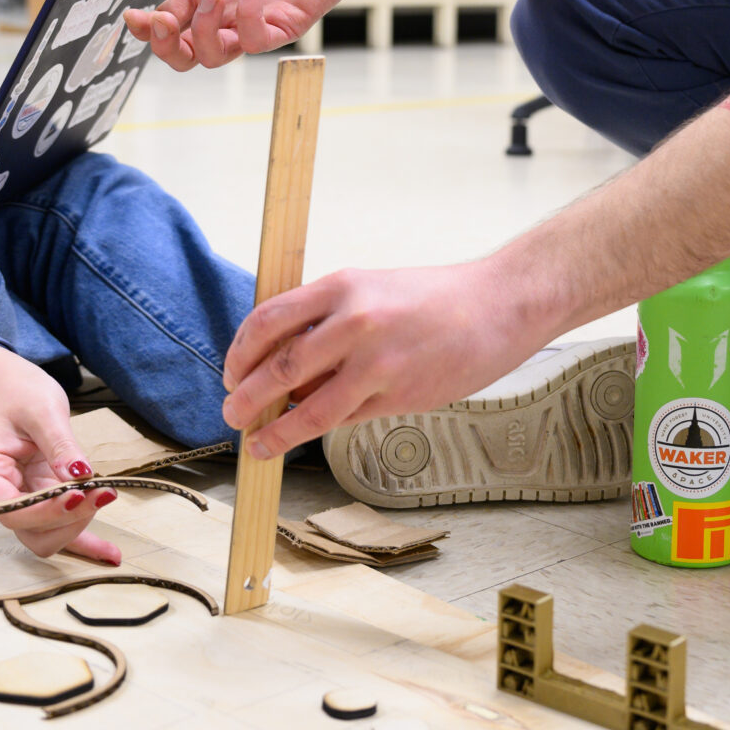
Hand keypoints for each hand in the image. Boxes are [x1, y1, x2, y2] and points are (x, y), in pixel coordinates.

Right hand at [0, 344, 119, 563]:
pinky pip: (61, 528)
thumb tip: (81, 475)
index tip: (80, 495)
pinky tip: (110, 554)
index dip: (47, 512)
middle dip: (69, 520)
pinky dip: (85, 540)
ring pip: (48, 536)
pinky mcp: (40, 501)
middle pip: (31, 533)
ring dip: (80, 526)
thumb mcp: (42, 410)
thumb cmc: (17, 393)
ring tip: (107, 496)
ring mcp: (18, 502)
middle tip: (102, 493)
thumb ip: (60, 445)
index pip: (11, 512)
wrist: (8, 387)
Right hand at [122, 0, 370, 70]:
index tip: (134, 15)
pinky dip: (247, 17)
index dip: (147, 28)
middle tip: (164, 21)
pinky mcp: (285, 25)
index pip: (169, 20)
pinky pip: (255, 41)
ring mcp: (255, 21)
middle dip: (165, 47)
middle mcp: (228, 10)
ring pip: (214, 56)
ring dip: (204, 32)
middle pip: (184, 54)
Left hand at [221, 259, 551, 459]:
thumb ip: (327, 322)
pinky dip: (318, 430)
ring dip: (275, 430)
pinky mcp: (399, 396)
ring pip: (308, 407)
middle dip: (245, 396)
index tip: (232, 372)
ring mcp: (377, 363)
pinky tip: (303, 436)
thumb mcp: (371, 290)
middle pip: (277, 367)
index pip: (267, 321)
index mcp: (341, 287)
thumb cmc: (434, 298)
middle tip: (232, 413)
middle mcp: (354, 322)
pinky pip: (346, 419)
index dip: (239, 353)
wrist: (497, 306)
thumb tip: (282, 365)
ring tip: (256, 442)